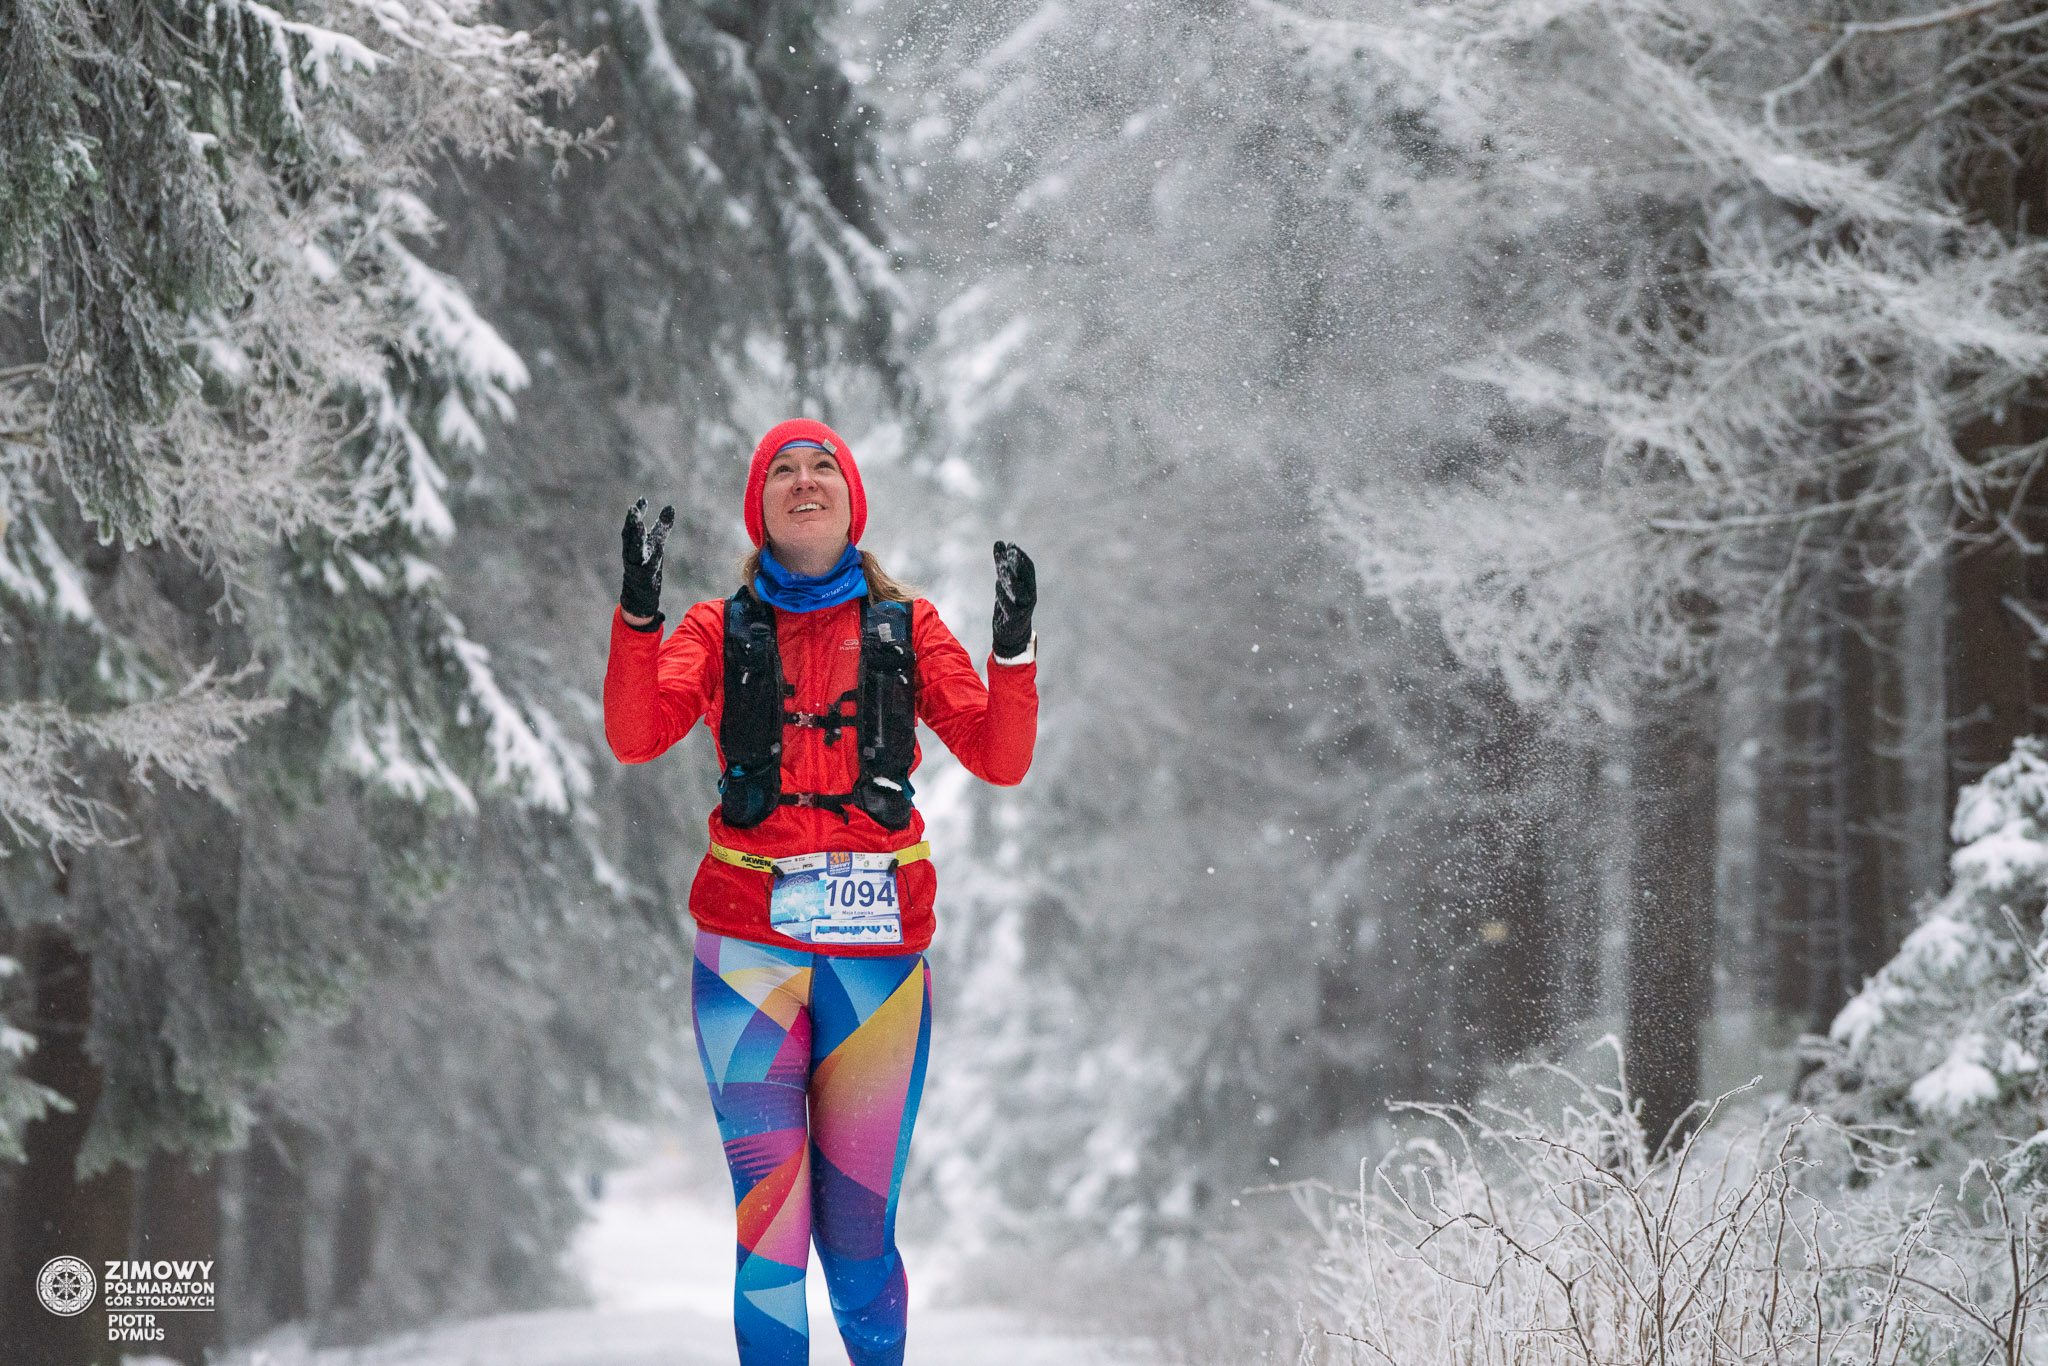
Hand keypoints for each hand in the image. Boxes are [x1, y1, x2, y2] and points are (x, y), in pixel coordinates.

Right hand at [620, 498, 673, 620]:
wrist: (639, 596)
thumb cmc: (647, 566)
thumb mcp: (656, 544)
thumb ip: (662, 526)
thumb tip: (670, 506)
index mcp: (633, 544)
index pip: (633, 525)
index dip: (637, 512)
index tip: (642, 499)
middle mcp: (632, 553)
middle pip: (629, 535)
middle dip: (631, 522)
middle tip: (633, 508)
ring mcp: (636, 565)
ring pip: (633, 549)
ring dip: (635, 536)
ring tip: (638, 523)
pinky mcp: (644, 577)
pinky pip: (646, 567)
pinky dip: (650, 557)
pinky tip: (658, 548)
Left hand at [992, 541, 1035, 658]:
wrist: (1012, 634)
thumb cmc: (1009, 604)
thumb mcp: (1005, 583)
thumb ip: (1002, 564)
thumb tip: (1000, 542)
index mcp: (1030, 586)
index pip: (1029, 568)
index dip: (1021, 556)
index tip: (1011, 545)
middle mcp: (1030, 595)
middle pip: (1026, 578)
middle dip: (1018, 564)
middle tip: (1009, 552)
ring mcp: (1023, 608)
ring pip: (1019, 591)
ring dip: (1010, 578)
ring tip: (1001, 566)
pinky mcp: (1013, 618)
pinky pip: (1009, 606)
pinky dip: (1003, 595)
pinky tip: (997, 584)